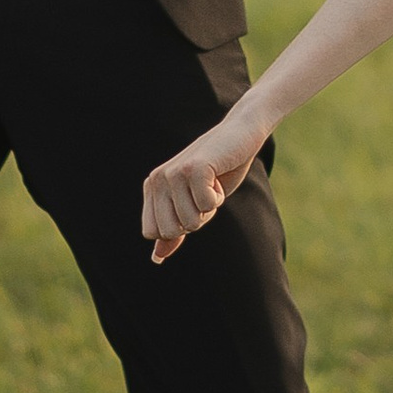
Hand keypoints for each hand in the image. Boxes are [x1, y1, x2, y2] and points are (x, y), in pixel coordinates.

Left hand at [142, 105, 269, 260]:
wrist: (240, 134)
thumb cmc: (218, 172)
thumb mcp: (193, 204)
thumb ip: (174, 230)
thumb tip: (157, 258)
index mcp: (152, 187)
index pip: (153, 233)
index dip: (178, 227)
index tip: (191, 204)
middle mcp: (157, 179)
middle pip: (170, 231)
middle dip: (195, 220)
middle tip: (203, 194)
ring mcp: (174, 173)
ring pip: (190, 222)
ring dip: (209, 208)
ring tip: (211, 183)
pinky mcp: (194, 169)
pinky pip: (206, 206)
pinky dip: (218, 197)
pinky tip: (218, 176)